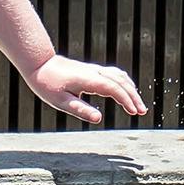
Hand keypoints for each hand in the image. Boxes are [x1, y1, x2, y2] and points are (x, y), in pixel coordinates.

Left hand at [21, 55, 147, 124]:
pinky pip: (115, 74)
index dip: (126, 100)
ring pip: (120, 77)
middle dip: (134, 97)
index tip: (134, 112)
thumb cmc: (48, 85)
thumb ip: (81, 110)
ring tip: (138, 106)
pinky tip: (128, 91)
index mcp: (89, 79)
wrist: (41, 65)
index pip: (114, 88)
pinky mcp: (94, 70)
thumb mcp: (61, 102)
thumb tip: (99, 119)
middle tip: (142, 113)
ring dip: (131, 90)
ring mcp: (95, 69)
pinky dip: (125, 83)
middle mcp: (95, 72)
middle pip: (121, 82)